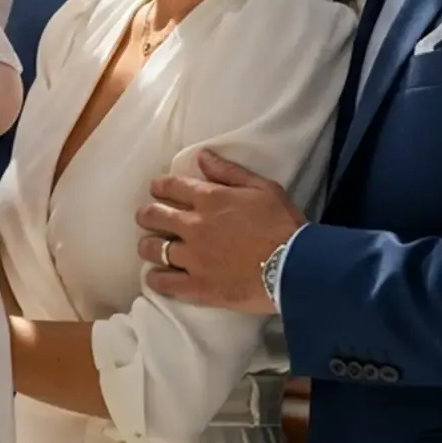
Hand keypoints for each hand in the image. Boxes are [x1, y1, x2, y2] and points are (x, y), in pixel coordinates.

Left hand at [134, 151, 303, 314]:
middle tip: (147, 217)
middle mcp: (194, 225)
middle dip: (146, 214)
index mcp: (209, 199)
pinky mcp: (198, 286)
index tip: (156, 189)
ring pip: (153, 249)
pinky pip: (165, 283)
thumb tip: (201, 156)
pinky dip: (156, 279)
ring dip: (148, 246)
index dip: (159, 186)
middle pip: (154, 216)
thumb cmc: (283, 224)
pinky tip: (155, 278)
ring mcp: (193, 257)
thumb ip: (229, 171)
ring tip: (149, 247)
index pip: (171, 186)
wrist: (295, 267)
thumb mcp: (263, 187)